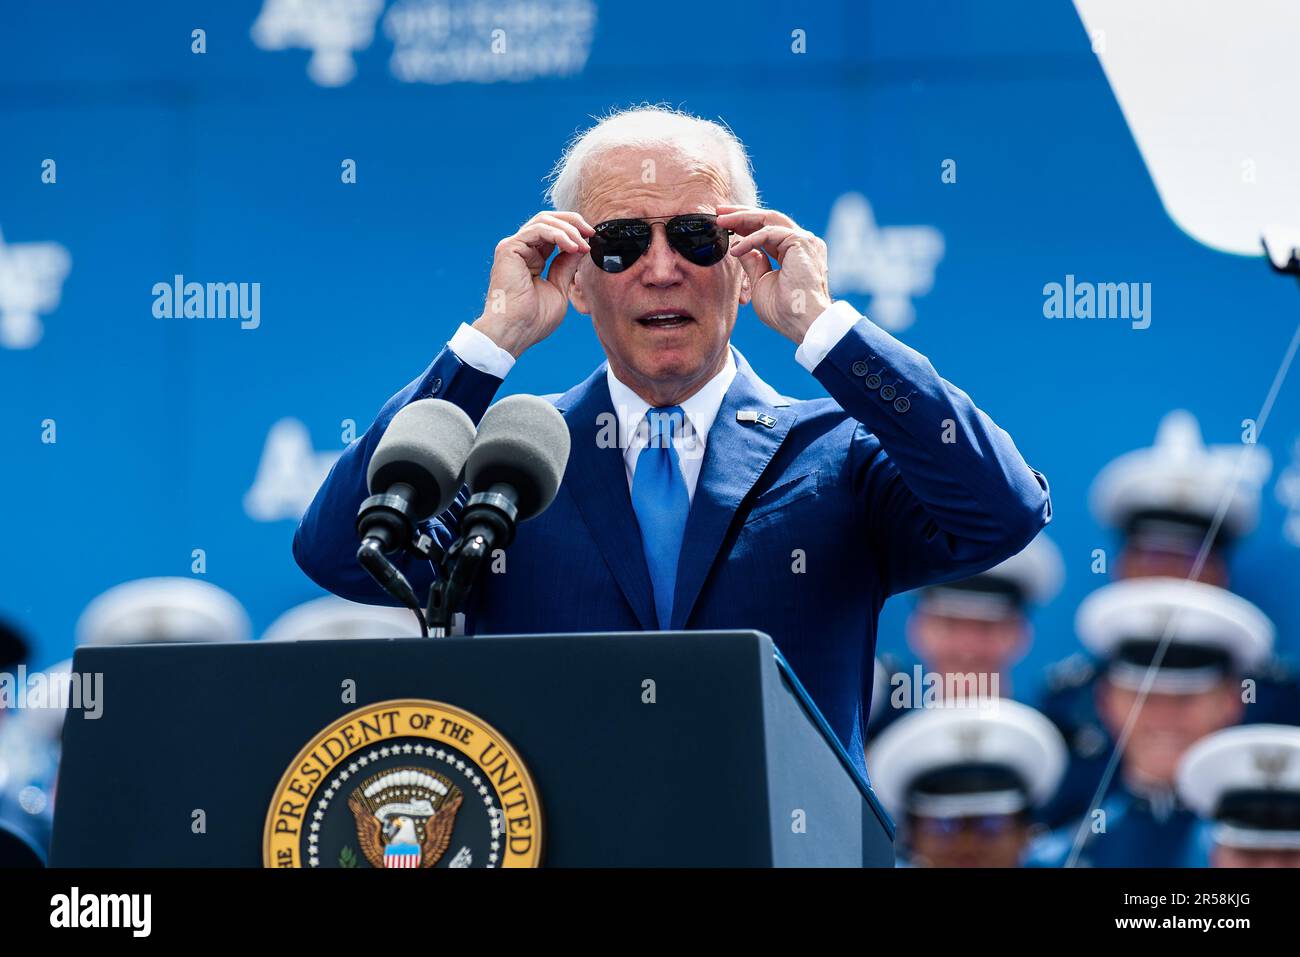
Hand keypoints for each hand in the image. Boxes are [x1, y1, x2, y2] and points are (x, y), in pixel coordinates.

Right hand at [472, 211, 593, 357]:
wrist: (516, 331)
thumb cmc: (534, 319)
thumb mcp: (559, 288)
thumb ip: (566, 266)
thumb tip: (580, 247)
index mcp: (532, 259)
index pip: (553, 233)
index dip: (574, 232)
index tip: (592, 240)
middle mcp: (521, 250)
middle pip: (548, 220)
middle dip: (573, 223)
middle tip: (591, 233)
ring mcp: (513, 247)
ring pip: (544, 221)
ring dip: (569, 230)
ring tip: (583, 245)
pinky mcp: (509, 248)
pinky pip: (537, 229)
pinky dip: (558, 235)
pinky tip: (572, 247)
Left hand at [717, 205, 831, 344]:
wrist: (803, 322)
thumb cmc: (785, 311)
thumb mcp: (761, 282)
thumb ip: (753, 263)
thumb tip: (738, 247)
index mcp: (795, 252)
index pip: (768, 231)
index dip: (745, 226)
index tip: (724, 224)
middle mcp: (803, 243)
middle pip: (769, 219)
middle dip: (742, 214)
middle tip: (719, 212)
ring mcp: (805, 241)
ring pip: (770, 219)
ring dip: (743, 218)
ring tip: (720, 221)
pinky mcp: (801, 242)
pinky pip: (770, 233)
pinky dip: (750, 240)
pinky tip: (736, 250)